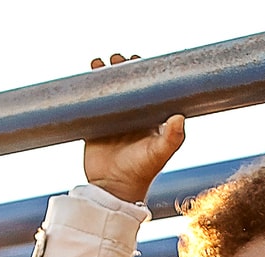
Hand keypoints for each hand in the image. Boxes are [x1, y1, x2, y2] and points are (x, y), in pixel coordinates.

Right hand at [82, 54, 184, 204]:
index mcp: (150, 120)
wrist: (112, 189)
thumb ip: (171, 138)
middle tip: (117, 59)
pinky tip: (85, 77)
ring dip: (103, 75)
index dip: (143, 73)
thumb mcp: (158, 154)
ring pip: (107, 92)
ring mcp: (112, 122)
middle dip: (121, 70)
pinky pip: (90, 104)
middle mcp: (132, 118)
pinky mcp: (94, 128)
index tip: (137, 60)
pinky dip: (87, 90)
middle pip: (126, 86)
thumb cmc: (140, 173)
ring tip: (98, 63)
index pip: (148, 89)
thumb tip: (179, 117)